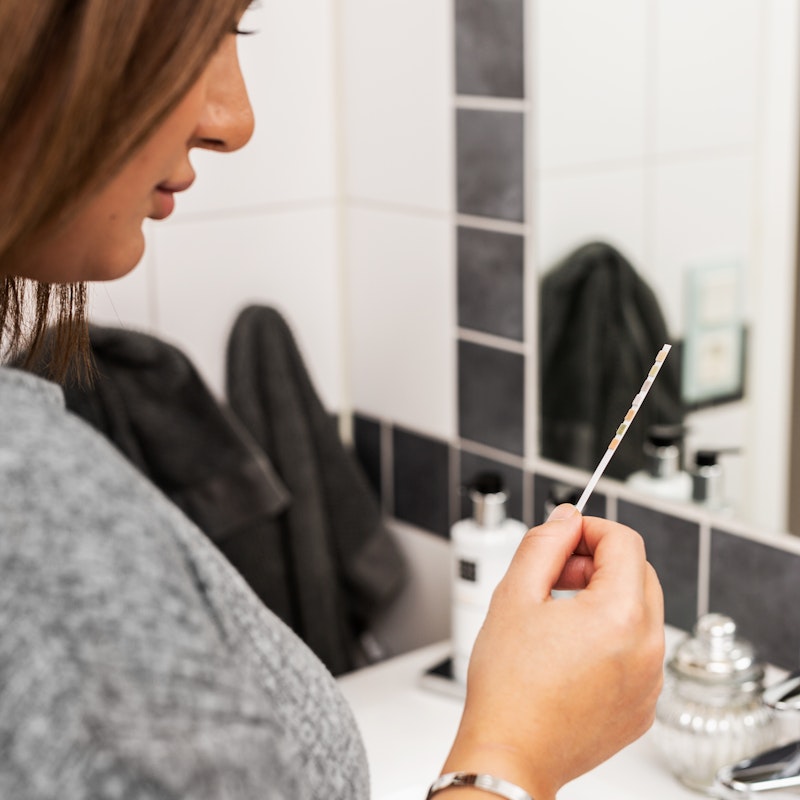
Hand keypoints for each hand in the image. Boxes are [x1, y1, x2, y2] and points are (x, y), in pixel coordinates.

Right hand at [439, 504, 664, 799]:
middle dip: (598, 562)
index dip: (590, 528)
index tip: (565, 538)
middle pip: (639, 573)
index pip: (625, 542)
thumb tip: (566, 518)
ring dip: (605, 598)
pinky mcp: (642, 706)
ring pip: (640, 612)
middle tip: (556, 577)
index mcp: (621, 615)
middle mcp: (648, 649)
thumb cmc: (508, 686)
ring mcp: (649, 681)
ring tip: (558, 616)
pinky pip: (639, 651)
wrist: (510, 755)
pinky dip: (612, 637)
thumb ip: (544, 543)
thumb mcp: (514, 594)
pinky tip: (569, 651)